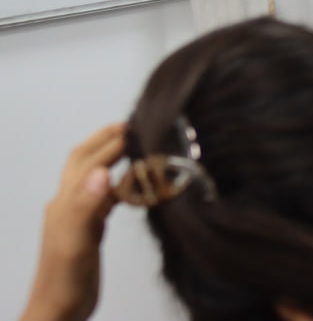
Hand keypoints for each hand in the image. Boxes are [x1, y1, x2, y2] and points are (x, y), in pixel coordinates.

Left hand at [21, 124, 125, 320]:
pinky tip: (134, 188)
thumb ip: (87, 207)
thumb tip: (103, 171)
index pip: (89, 162)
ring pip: (92, 176)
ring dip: (111, 158)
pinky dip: (118, 185)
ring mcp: (76, 217)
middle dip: (105, 140)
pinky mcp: (86, 230)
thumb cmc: (66, 280)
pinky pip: (102, 198)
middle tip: (135, 127)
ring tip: (137, 148)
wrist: (57, 312)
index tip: (140, 127)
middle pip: (83, 161)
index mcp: (65, 203)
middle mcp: (68, 204)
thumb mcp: (76, 243)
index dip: (112, 142)